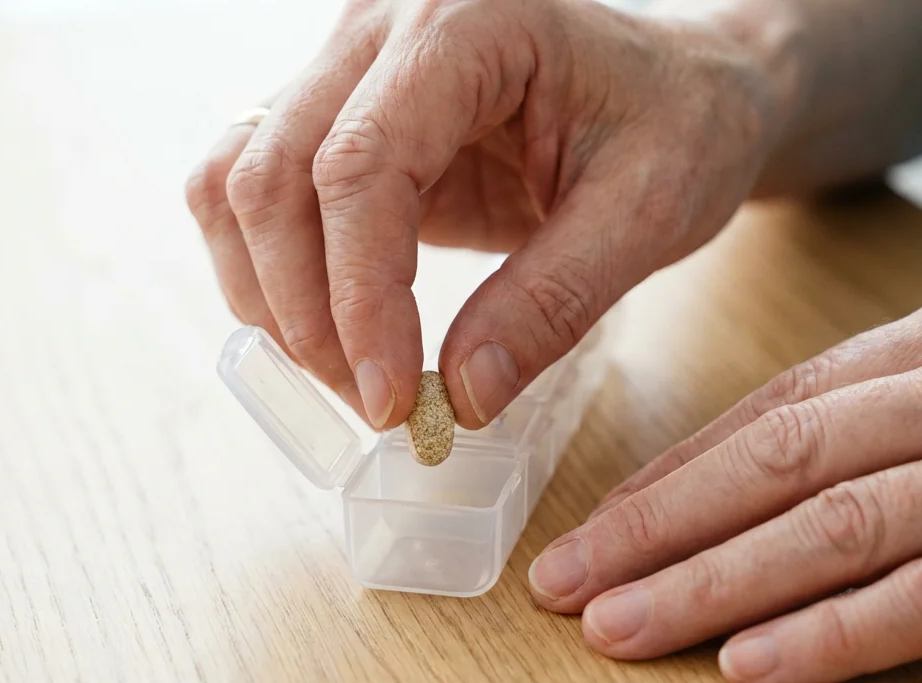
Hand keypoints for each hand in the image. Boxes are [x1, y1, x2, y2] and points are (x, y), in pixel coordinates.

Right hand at [185, 0, 795, 428]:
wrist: (685, 89)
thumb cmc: (682, 126)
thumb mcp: (646, 215)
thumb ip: (553, 301)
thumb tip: (462, 399)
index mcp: (466, 23)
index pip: (360, 165)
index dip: (360, 297)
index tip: (394, 398)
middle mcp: (383, 28)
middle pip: (270, 173)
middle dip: (306, 311)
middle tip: (378, 405)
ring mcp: (350, 67)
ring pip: (236, 181)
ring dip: (271, 295)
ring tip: (354, 378)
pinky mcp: (344, 120)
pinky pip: (260, 193)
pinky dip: (273, 274)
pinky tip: (334, 335)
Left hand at [529, 274, 921, 682]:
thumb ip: (901, 399)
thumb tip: (760, 465)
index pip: (783, 405)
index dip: (679, 470)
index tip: (603, 523)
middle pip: (784, 461)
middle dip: (659, 527)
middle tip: (568, 581)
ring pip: (836, 529)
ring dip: (712, 587)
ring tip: (622, 630)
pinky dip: (834, 635)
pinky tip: (753, 666)